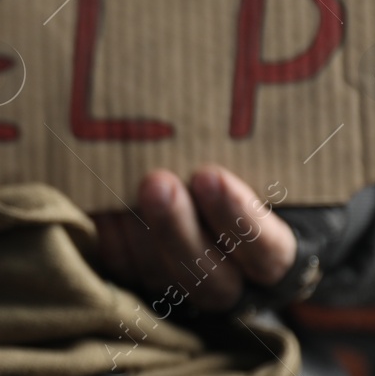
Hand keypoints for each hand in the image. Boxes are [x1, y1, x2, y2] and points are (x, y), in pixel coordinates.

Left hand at [93, 165, 294, 311]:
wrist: (234, 205)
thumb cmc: (264, 175)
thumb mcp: (278, 164)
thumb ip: (266, 150)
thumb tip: (246, 90)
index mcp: (275, 254)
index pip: (267, 251)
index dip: (240, 218)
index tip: (211, 175)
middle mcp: (232, 282)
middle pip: (208, 279)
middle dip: (176, 229)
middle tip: (156, 183)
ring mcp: (185, 285)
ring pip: (161, 276)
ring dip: (138, 233)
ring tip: (118, 189)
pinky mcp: (144, 280)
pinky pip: (124, 270)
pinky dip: (110, 238)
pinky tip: (96, 203)